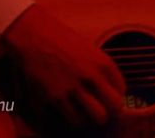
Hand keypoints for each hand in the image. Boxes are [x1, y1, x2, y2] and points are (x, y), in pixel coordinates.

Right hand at [2, 4, 125, 127]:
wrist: (33, 34)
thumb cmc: (61, 40)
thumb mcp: (90, 50)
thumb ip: (102, 70)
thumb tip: (111, 90)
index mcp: (103, 63)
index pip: (121, 91)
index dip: (115, 96)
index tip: (107, 97)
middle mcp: (90, 77)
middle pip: (113, 108)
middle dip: (108, 111)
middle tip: (100, 109)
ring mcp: (71, 89)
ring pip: (91, 119)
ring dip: (88, 117)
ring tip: (82, 111)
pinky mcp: (52, 98)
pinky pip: (69, 119)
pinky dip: (70, 118)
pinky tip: (67, 109)